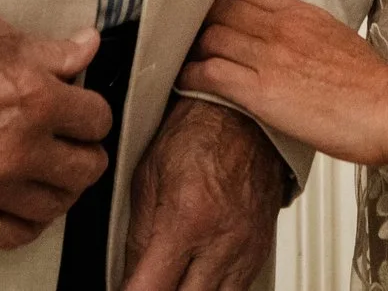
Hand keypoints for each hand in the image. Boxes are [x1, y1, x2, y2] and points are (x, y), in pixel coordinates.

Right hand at [0, 11, 113, 248]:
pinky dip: (25, 224)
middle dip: (87, 153)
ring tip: (53, 173)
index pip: (97, 119)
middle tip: (75, 144)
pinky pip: (10, 234)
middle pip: (87, 169)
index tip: (83, 112)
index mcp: (35, 98)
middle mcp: (20, 147)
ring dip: (61, 189)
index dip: (92, 113)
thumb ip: (51, 52)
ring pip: (56, 206)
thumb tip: (89, 47)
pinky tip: (25, 206)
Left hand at [119, 96, 290, 290]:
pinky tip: (197, 279)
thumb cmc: (198, 134)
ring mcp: (245, 251)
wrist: (243, 115)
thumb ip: (137, 237)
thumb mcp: (147, 178)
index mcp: (187, 222)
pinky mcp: (260, 252)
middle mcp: (222, 244)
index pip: (151, 290)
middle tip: (148, 281)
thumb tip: (127, 276)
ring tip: (172, 279)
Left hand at [178, 0, 387, 165]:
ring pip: (210, 37)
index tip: (212, 10)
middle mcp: (280, 28)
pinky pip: (210, 74)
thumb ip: (308, 29)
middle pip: (220, 9)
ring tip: (185, 62)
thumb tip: (295, 37)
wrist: (387, 107)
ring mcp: (269, 57)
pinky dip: (191, 77)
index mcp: (300, 13)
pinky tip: (186, 85)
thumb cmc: (371, 83)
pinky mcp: (260, 91)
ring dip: (192, 50)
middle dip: (200, 22)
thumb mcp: (337, 36)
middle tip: (189, 38)